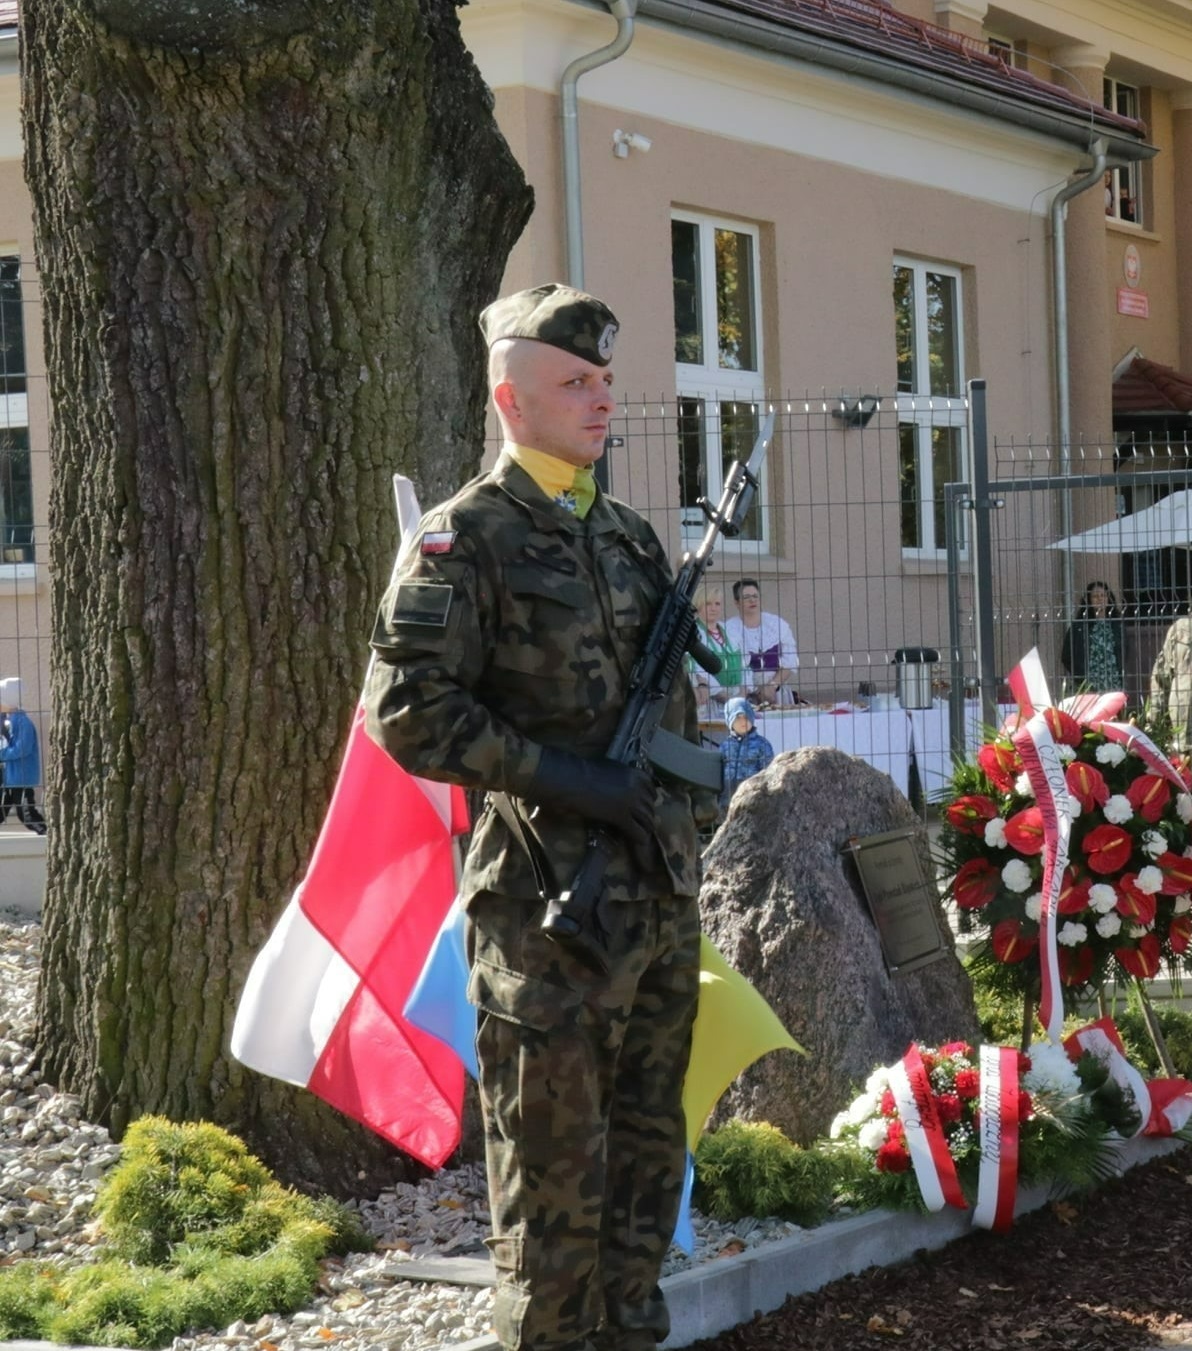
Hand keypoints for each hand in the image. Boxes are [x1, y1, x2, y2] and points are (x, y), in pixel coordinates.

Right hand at [529, 748, 655, 865]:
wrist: (573, 780)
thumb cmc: (585, 772)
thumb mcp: (612, 769)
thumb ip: (624, 778)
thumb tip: (627, 786)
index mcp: (637, 775)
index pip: (653, 791)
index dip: (647, 801)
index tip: (642, 808)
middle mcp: (638, 788)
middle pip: (650, 807)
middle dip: (645, 816)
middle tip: (638, 823)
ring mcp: (631, 803)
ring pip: (648, 821)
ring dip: (644, 828)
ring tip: (638, 833)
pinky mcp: (622, 817)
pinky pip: (638, 832)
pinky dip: (639, 838)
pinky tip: (637, 841)